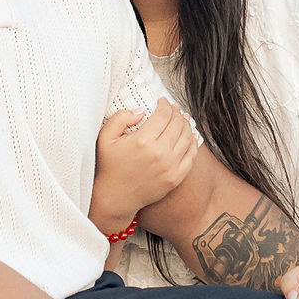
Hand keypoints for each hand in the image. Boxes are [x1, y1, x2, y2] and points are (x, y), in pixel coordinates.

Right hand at [92, 98, 197, 230]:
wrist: (115, 197)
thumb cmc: (109, 166)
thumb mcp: (105, 137)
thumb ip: (120, 118)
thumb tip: (141, 110)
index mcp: (143, 141)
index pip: (163, 115)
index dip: (165, 104)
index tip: (162, 101)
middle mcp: (159, 153)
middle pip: (177, 124)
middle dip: (176, 112)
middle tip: (173, 108)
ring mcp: (170, 167)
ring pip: (187, 137)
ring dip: (186, 125)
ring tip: (182, 119)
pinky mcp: (175, 178)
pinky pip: (191, 156)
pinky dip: (193, 143)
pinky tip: (190, 136)